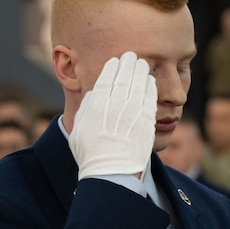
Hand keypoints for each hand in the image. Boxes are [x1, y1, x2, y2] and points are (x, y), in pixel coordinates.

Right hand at [69, 52, 157, 179]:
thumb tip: (93, 94)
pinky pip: (149, 100)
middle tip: (132, 55)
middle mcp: (114, 107)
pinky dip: (149, 88)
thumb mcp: (79, 131)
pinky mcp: (146, 123)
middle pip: (123, 79)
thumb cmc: (92, 156)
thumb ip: (86, 110)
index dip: (112, 68)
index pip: (105, 81)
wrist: (111, 173)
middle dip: (128, 65)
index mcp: (95, 107)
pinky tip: (150, 81)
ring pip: (138, 86)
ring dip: (140, 72)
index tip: (115, 60)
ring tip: (142, 63)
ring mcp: (131, 114)